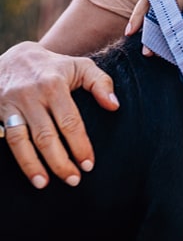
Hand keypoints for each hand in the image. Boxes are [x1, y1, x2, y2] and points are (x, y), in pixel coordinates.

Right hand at [0, 41, 117, 187]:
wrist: (15, 57)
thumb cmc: (55, 67)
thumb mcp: (81, 66)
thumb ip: (101, 83)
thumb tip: (114, 106)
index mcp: (54, 86)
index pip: (70, 122)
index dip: (80, 145)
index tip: (89, 164)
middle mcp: (31, 96)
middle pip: (45, 136)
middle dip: (60, 161)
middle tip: (74, 179)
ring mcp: (10, 105)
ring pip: (20, 141)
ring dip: (31, 165)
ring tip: (44, 184)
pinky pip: (4, 139)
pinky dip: (13, 157)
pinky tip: (25, 171)